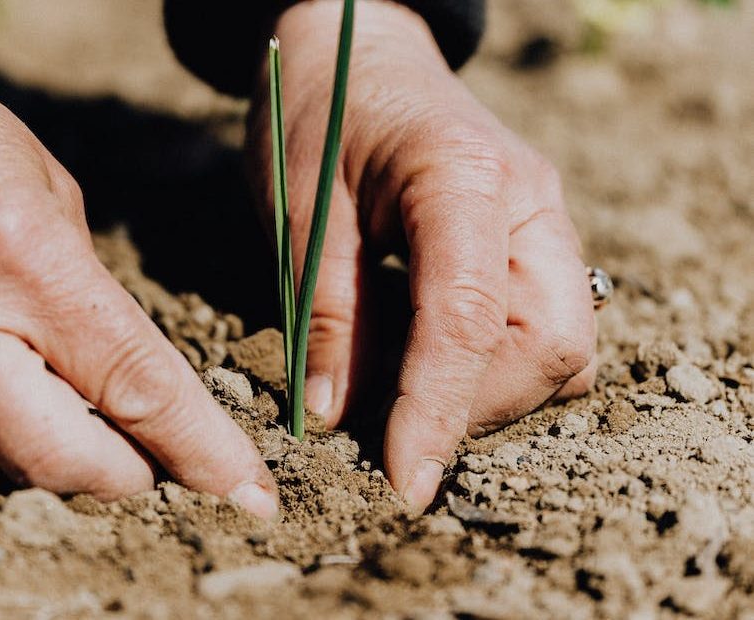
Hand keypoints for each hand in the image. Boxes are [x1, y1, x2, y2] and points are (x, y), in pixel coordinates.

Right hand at [0, 18, 276, 517]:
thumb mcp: (49, 195)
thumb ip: (87, 292)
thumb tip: (121, 367)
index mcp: (30, 266)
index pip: (138, 387)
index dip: (202, 451)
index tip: (249, 491)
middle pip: (66, 462)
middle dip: (132, 480)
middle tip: (168, 468)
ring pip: (4, 470)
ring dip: (67, 469)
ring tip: (104, 440)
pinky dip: (5, 448)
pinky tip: (29, 413)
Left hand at [249, 0, 595, 511]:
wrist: (354, 50)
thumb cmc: (318, 112)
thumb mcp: (301, 208)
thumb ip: (329, 313)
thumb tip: (338, 418)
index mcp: (465, 175)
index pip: (471, 320)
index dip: (439, 411)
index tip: (405, 482)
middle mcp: (530, 202)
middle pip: (552, 346)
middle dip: (477, 407)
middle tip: (396, 429)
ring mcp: (543, 221)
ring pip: (561, 348)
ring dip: (489, 394)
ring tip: (407, 398)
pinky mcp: (533, 242)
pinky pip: (543, 330)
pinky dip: (493, 369)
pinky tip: (430, 365)